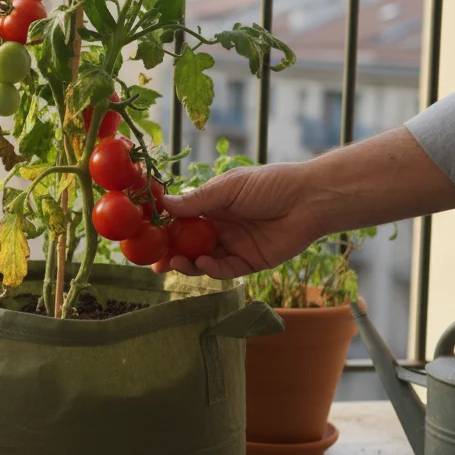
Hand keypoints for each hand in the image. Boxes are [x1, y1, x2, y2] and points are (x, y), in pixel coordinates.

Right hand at [152, 163, 328, 279]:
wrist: (309, 200)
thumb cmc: (270, 184)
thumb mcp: (228, 188)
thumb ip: (196, 200)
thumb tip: (163, 204)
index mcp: (212, 206)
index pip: (181, 220)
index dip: (163, 228)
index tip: (145, 235)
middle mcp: (220, 227)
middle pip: (187, 244)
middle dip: (169, 253)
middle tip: (152, 261)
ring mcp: (234, 245)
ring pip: (202, 260)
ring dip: (186, 263)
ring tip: (173, 263)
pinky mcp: (249, 262)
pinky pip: (224, 269)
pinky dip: (211, 269)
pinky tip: (203, 262)